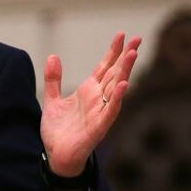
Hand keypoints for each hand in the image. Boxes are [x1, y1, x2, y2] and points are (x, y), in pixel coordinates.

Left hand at [40, 32, 141, 176]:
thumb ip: (53, 79)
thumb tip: (53, 56)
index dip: (113, 51)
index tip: (122, 35)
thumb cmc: (58, 131)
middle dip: (126, 56)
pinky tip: (124, 85)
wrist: (56, 155)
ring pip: (117, 88)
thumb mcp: (52, 100)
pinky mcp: (99, 126)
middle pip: (115, 73)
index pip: (104, 67)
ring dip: (125, 72)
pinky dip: (117, 98)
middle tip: (138, 38)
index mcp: (88, 91)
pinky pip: (110, 110)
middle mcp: (98, 99)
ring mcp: (100, 112)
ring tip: (133, 54)